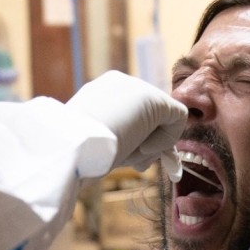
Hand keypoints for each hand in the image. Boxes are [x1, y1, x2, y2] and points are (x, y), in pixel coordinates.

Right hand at [66, 71, 186, 175]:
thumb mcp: (99, 143)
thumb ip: (120, 139)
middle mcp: (120, 85)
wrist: (71, 148)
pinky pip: (178, 117)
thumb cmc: (79, 152)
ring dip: (151, 147)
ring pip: (163, 120)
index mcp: (102, 93)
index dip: (139, 142)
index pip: (135, 116)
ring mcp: (137, 88)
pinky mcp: (154, 99)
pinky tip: (143, 148)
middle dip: (148, 146)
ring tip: (128, 154)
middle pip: (151, 118)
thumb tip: (143, 149)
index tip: (133, 162)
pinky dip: (166, 140)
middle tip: (138, 164)